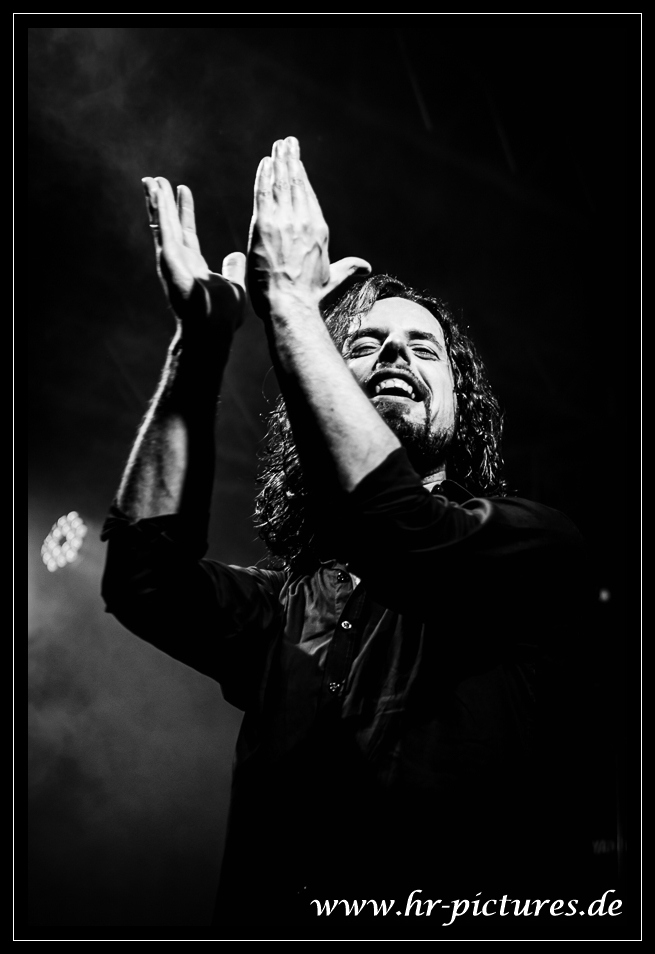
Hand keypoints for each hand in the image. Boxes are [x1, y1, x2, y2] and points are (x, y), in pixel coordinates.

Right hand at [142, 176, 245, 330]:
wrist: (213, 329)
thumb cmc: (222, 316)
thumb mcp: (234, 286)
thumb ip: (233, 270)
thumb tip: (235, 256)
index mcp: (194, 265)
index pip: (187, 232)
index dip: (184, 211)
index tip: (182, 190)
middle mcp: (179, 260)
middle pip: (169, 224)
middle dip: (163, 202)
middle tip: (156, 180)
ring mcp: (172, 260)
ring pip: (162, 224)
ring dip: (156, 202)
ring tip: (150, 180)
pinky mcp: (169, 258)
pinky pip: (163, 229)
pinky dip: (159, 209)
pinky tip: (155, 192)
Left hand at [247, 137, 370, 320]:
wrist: (290, 304)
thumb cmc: (309, 296)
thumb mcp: (332, 279)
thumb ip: (348, 268)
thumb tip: (365, 266)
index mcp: (318, 230)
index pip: (308, 196)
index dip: (301, 176)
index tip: (297, 162)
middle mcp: (303, 221)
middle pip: (296, 183)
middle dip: (291, 160)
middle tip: (287, 142)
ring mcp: (284, 221)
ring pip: (281, 183)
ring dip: (279, 161)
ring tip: (278, 146)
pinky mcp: (264, 225)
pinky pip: (264, 193)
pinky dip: (264, 176)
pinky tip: (264, 163)